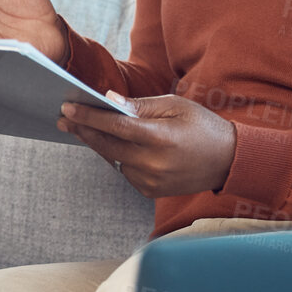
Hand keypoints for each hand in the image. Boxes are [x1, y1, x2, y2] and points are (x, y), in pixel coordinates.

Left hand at [58, 92, 237, 197]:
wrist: (229, 161)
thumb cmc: (202, 126)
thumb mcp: (175, 106)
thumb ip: (140, 106)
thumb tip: (109, 100)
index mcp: (160, 139)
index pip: (115, 126)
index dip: (89, 117)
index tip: (68, 108)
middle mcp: (153, 164)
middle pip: (107, 146)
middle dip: (83, 130)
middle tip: (63, 118)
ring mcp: (151, 181)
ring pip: (114, 161)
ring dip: (98, 144)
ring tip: (80, 128)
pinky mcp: (151, 192)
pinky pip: (125, 172)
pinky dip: (116, 158)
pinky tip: (109, 144)